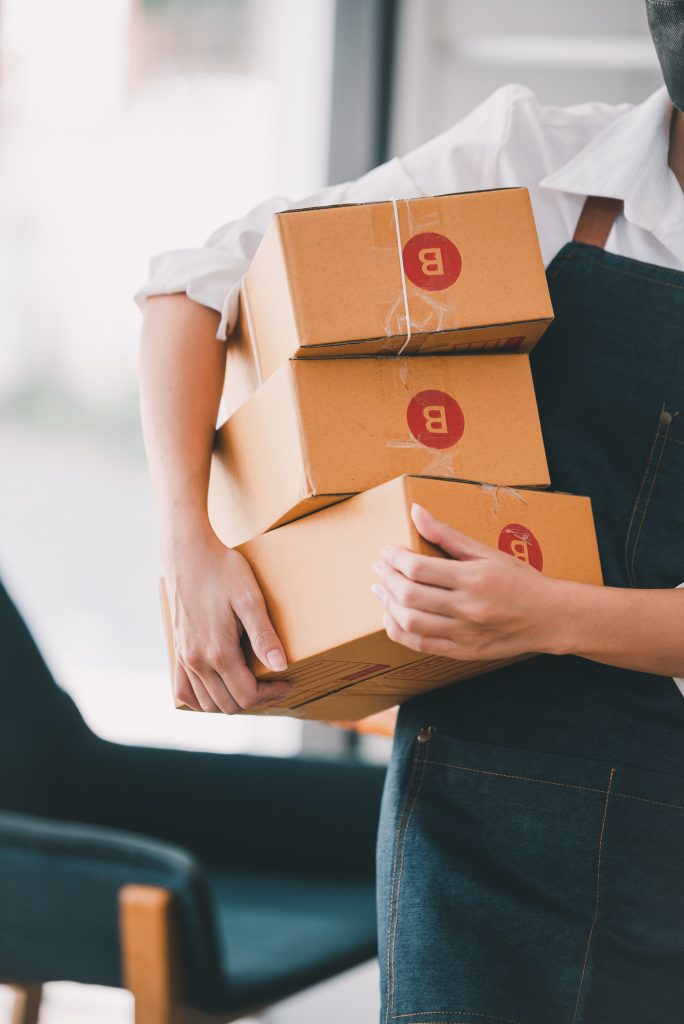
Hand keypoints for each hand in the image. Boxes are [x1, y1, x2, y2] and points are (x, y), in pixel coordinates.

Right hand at [163, 524, 291, 713]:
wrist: (189, 553)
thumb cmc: (223, 570)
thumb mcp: (250, 599)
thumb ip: (264, 636)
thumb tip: (281, 666)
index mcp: (218, 652)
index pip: (247, 695)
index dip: (271, 694)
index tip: (287, 682)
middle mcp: (197, 661)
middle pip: (229, 704)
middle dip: (256, 700)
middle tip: (275, 684)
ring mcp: (184, 657)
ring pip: (207, 703)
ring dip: (232, 701)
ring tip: (252, 687)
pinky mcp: (178, 650)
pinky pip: (183, 690)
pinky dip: (202, 699)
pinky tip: (218, 689)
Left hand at [370, 503, 564, 660]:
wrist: (549, 618)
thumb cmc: (519, 580)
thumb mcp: (486, 552)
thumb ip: (447, 534)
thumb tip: (416, 511)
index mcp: (473, 579)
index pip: (418, 568)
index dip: (395, 558)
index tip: (387, 550)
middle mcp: (467, 608)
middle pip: (409, 594)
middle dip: (386, 578)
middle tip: (379, 567)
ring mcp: (463, 633)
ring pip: (410, 621)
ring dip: (387, 603)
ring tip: (381, 589)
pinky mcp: (462, 651)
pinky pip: (419, 644)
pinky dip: (398, 630)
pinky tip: (391, 616)